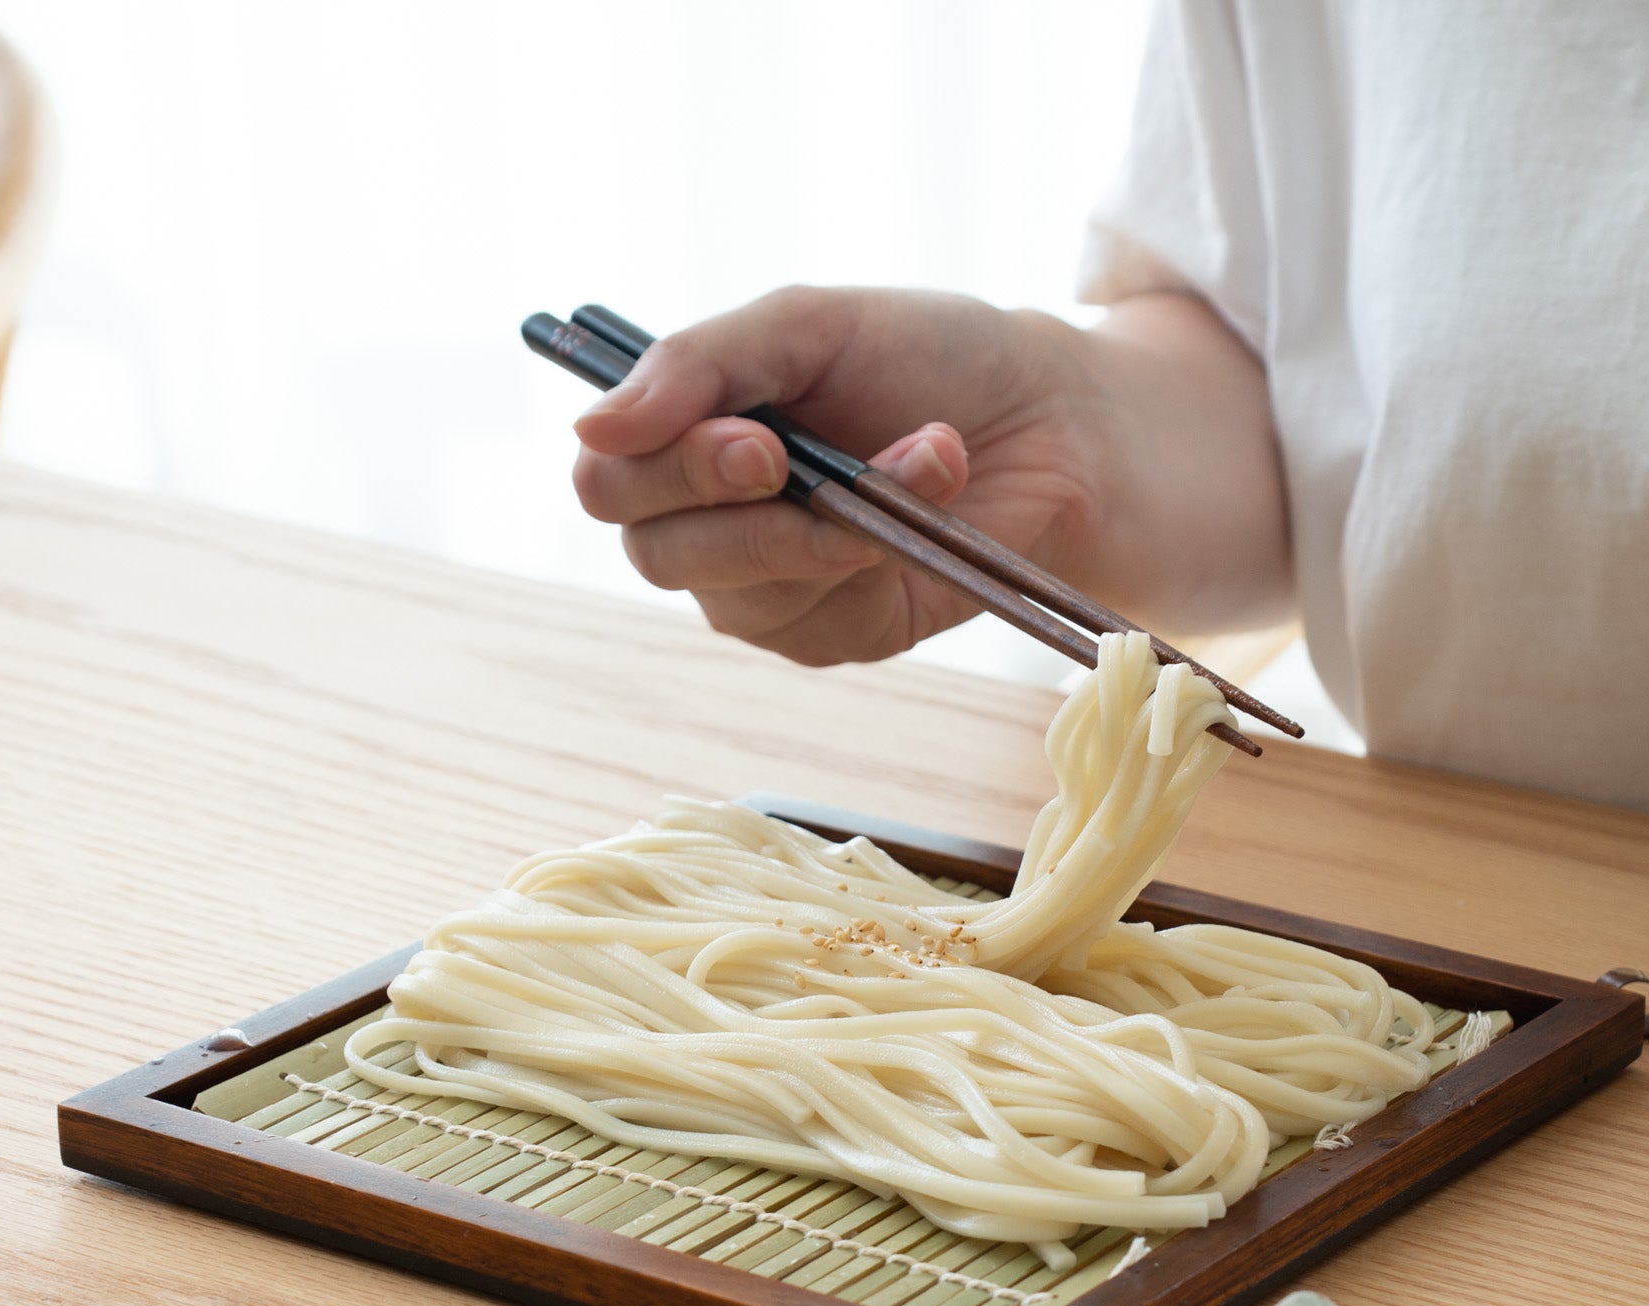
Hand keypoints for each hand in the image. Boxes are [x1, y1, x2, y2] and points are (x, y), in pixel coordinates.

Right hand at [571, 287, 1107, 664]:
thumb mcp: (806, 325)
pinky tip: (931, 502)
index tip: (746, 435)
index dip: (658, 466)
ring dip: (825, 524)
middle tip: (796, 460)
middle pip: (653, 551)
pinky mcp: (840, 637)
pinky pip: (818, 620)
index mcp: (687, 442)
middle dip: (731, 508)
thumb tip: (591, 427)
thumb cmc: (928, 358)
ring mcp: (772, 595)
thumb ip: (697, 363)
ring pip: (736, 595)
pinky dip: (873, 553)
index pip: (609, 480)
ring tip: (919, 454)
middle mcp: (711, 527)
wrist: (1057, 415)